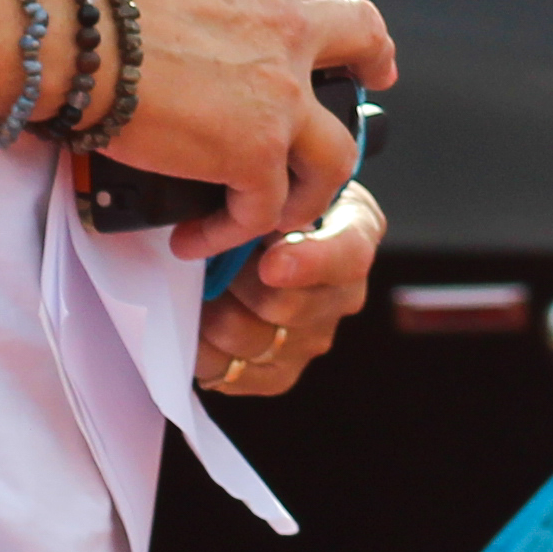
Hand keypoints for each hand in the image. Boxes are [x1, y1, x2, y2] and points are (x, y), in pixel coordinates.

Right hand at [80, 0, 395, 257]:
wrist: (72, 29)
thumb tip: (170, 22)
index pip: (302, 2)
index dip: (306, 29)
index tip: (300, 45)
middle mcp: (287, 25)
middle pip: (363, 42)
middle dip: (374, 63)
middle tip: (373, 82)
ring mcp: (282, 91)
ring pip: (336, 153)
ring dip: (313, 188)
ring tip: (279, 212)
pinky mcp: (257, 148)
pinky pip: (265, 207)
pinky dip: (233, 231)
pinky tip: (196, 238)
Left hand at [199, 182, 382, 397]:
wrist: (261, 235)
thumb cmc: (270, 202)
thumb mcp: (280, 178)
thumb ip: (270, 197)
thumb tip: (232, 221)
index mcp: (355, 235)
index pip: (348, 256)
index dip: (309, 264)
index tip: (270, 265)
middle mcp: (343, 295)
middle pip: (287, 304)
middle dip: (235, 280)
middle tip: (210, 259)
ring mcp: (313, 338)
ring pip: (250, 337)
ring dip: (213, 311)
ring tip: (201, 286)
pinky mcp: (280, 373)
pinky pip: (232, 372)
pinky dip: (202, 349)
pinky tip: (197, 324)